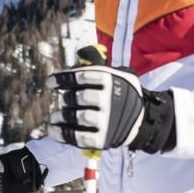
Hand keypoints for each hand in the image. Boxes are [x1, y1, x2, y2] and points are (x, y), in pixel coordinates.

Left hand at [49, 55, 175, 152]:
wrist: (142, 119)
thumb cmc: (122, 93)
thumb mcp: (118, 74)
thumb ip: (98, 63)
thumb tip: (81, 53)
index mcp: (111, 80)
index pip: (82, 76)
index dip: (62, 78)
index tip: (50, 83)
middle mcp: (110, 99)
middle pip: (80, 97)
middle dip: (66, 99)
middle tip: (63, 101)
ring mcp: (107, 120)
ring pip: (79, 117)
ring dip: (62, 117)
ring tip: (55, 117)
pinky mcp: (104, 139)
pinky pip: (80, 137)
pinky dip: (64, 134)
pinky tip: (54, 130)